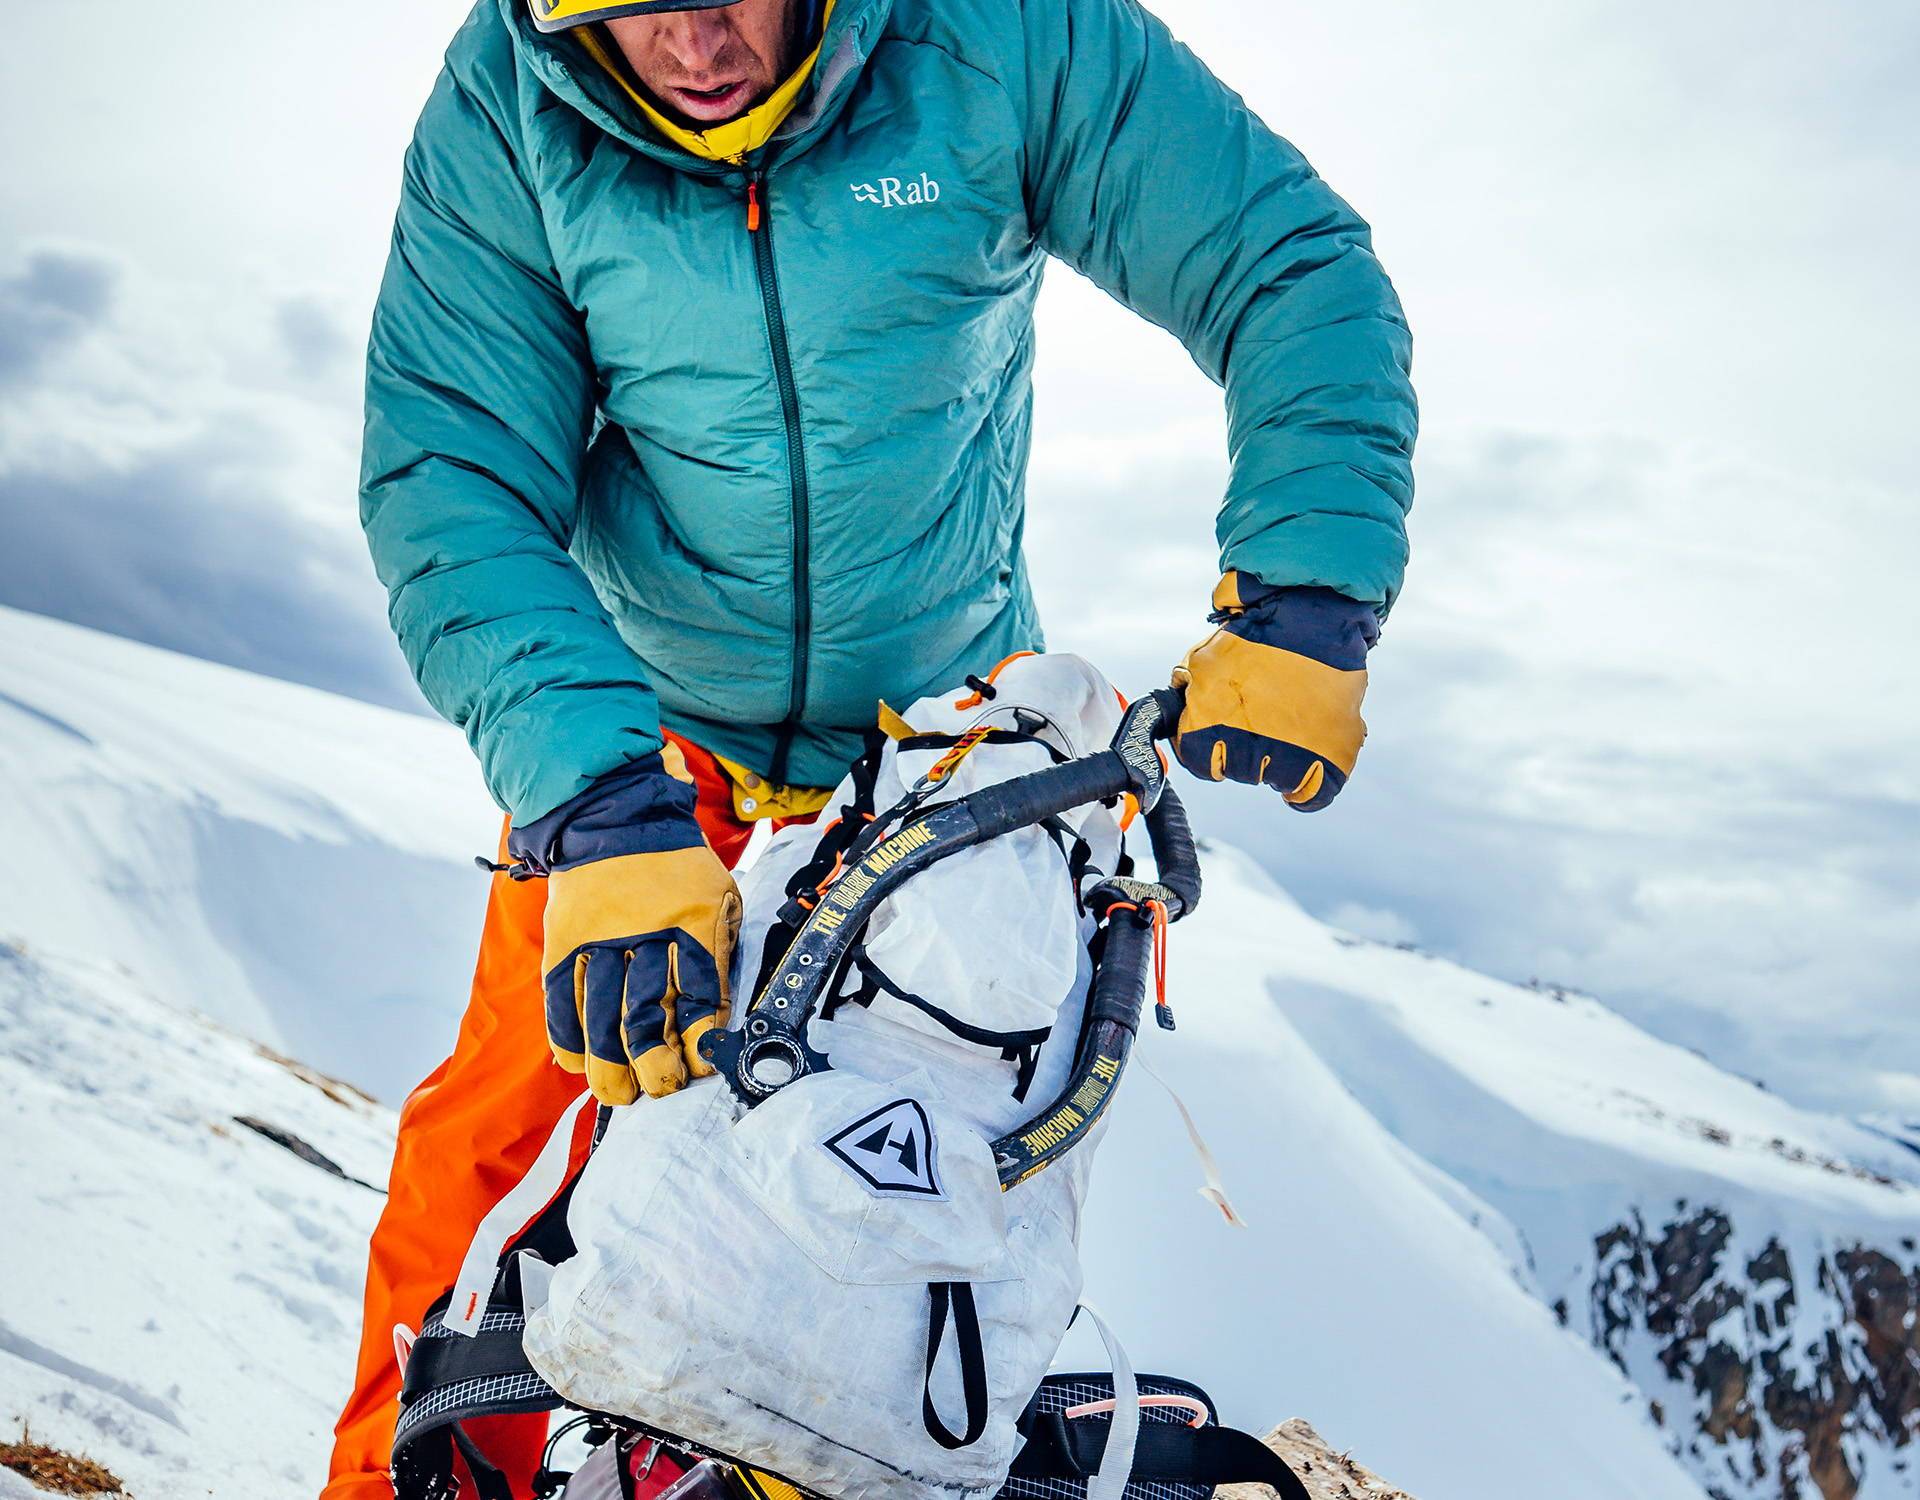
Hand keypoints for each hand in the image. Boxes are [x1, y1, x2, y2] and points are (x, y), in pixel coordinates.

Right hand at [509, 754, 740, 1103]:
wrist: (615, 814)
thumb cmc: (678, 866)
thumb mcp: (718, 894)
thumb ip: (718, 950)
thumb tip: (714, 1019)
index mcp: (693, 920)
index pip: (700, 992)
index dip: (698, 1038)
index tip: (699, 1067)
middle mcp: (644, 932)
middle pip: (646, 1012)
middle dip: (653, 1062)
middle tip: (658, 1088)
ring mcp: (599, 938)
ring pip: (601, 1015)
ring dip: (609, 1063)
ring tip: (618, 1093)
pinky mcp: (565, 940)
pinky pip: (562, 997)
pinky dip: (567, 1035)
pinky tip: (577, 1063)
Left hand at [1171, 574, 1377, 810]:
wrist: (1316, 615)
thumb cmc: (1260, 631)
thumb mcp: (1207, 657)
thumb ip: (1190, 691)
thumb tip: (1178, 709)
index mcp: (1208, 719)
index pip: (1199, 761)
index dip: (1211, 747)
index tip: (1222, 737)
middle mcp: (1245, 744)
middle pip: (1238, 771)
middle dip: (1246, 749)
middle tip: (1264, 720)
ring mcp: (1290, 753)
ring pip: (1273, 780)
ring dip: (1278, 763)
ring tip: (1291, 726)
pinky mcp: (1330, 757)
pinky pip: (1311, 796)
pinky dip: (1308, 789)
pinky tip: (1308, 769)